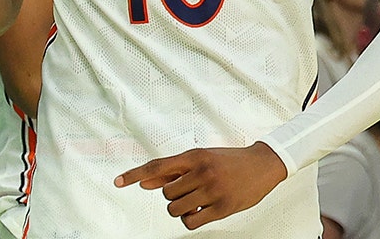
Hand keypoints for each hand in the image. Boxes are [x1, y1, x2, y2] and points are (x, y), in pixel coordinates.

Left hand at [115, 143, 287, 229]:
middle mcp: (201, 171)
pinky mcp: (223, 208)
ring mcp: (212, 190)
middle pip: (166, 194)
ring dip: (181, 209)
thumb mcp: (200, 159)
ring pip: (175, 209)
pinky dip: (190, 220)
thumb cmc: (227, 161)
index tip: (117, 182)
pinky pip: (191, 222)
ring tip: (196, 201)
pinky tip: (201, 212)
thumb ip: (172, 171)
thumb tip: (144, 183)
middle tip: (189, 191)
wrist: (262, 164)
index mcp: (193, 156)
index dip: (134, 174)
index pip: (156, 166)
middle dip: (173, 196)